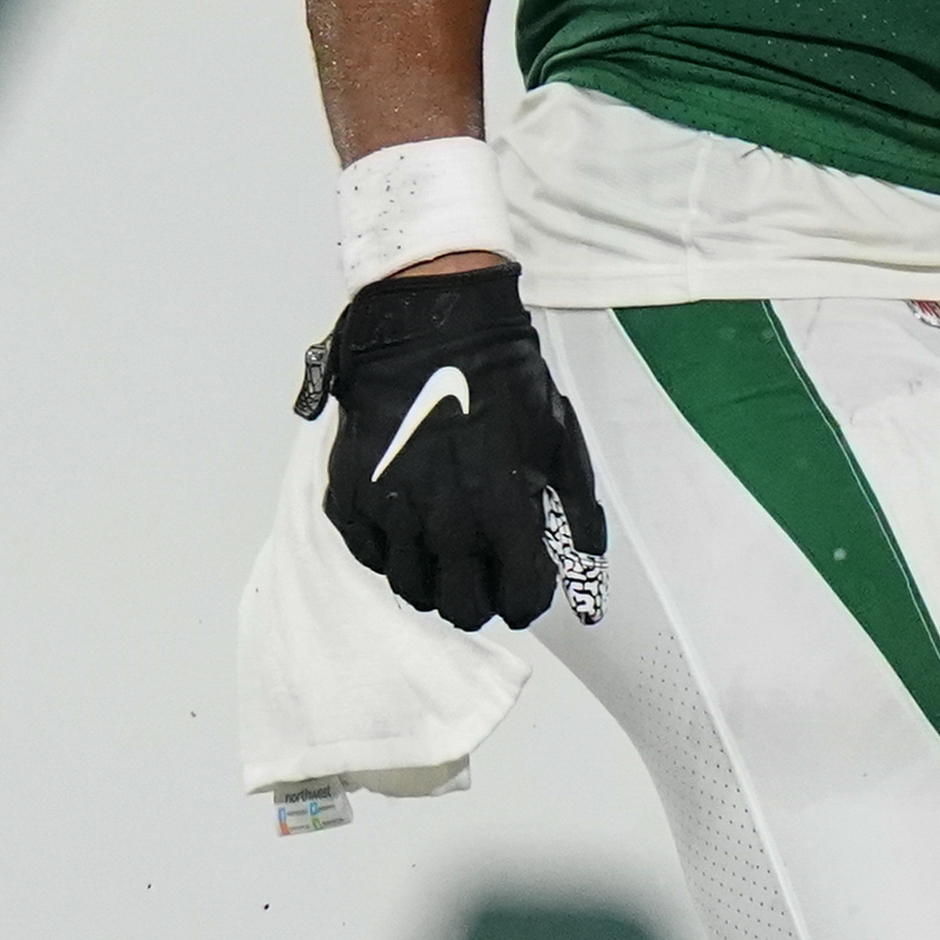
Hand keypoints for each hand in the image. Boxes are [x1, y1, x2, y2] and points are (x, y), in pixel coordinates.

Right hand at [309, 260, 605, 630]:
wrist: (433, 331)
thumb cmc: (504, 383)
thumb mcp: (561, 441)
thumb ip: (577, 511)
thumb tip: (588, 562)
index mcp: (501, 513)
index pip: (517, 599)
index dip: (527, 599)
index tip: (526, 587)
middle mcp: (443, 525)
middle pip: (460, 608)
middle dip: (480, 599)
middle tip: (486, 576)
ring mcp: (391, 514)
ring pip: (412, 590)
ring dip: (435, 581)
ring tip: (447, 553)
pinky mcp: (351, 499)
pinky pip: (370, 554)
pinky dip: (391, 551)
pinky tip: (410, 526)